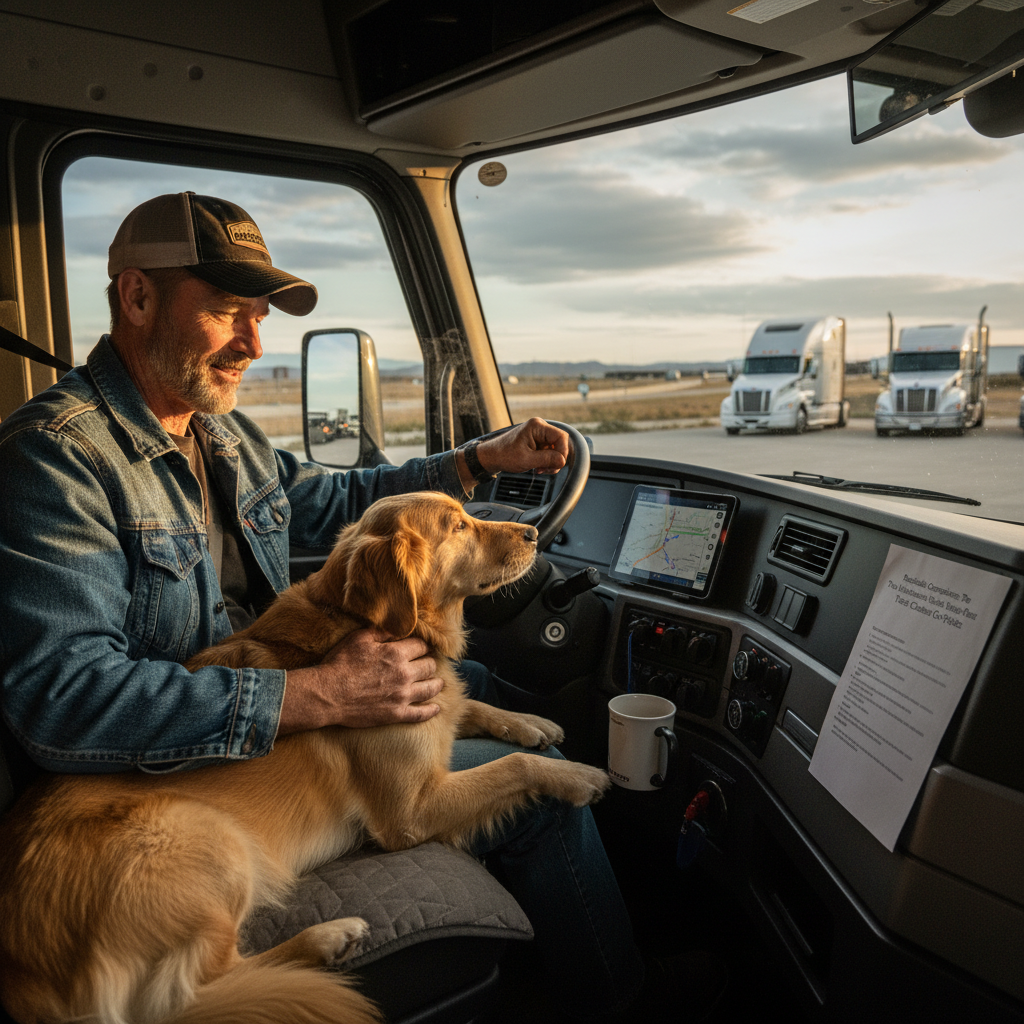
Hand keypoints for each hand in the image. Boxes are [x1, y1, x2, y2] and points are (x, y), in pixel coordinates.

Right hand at [278, 628, 443, 734]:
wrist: (328, 694)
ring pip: (430, 688)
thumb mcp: (359, 639)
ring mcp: (401, 696)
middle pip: (429, 666)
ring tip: (438, 682)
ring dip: (436, 683)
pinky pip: (421, 714)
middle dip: (430, 663)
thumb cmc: (341, 664)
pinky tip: (436, 708)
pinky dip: (431, 710)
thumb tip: (399, 628)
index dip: (422, 646)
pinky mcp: (396, 714)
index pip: (421, 646)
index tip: (422, 647)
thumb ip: (382, 631)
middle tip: (429, 663)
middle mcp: (404, 674)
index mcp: (396, 654)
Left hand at [457, 418, 568, 490]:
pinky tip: (537, 467)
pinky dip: (546, 461)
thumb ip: (547, 459)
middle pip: (560, 443)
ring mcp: (539, 434)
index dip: (562, 452)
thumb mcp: (527, 459)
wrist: (492, 456)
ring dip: (550, 462)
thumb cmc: (505, 455)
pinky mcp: (537, 441)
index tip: (556, 465)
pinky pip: (549, 451)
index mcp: (537, 426)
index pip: (561, 437)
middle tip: (546, 470)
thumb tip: (563, 461)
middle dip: (555, 459)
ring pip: (555, 449)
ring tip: (539, 469)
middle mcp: (539, 427)